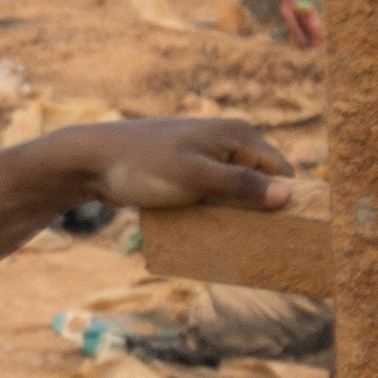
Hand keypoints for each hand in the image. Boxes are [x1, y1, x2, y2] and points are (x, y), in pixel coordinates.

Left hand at [43, 115, 294, 216]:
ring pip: (237, 192)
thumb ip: (240, 185)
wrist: (91, 161)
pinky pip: (214, 195)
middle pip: (261, 182)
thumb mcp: (195, 177)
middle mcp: (228, 141)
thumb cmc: (144, 165)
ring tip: (235, 241)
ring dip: (236, 215)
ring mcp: (207, 156)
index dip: (284, 201)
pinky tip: (212, 232)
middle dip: (260, 210)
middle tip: (257, 243)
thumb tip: (286, 195)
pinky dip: (216, 212)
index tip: (284, 234)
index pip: (281, 172)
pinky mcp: (189, 171)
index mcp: (238, 135)